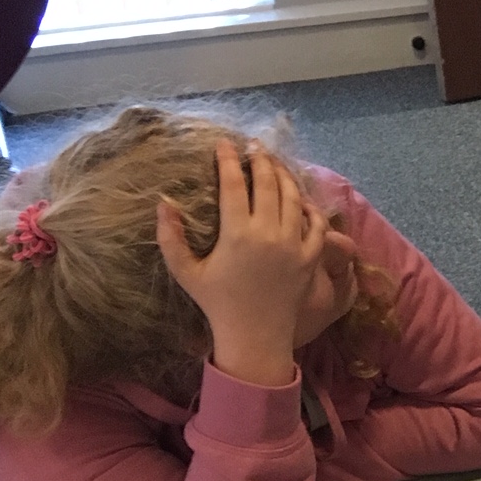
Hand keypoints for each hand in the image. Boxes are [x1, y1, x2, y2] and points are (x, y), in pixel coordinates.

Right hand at [157, 141, 328, 387]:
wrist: (255, 336)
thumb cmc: (217, 304)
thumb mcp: (185, 272)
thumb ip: (170, 237)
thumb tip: (163, 201)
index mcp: (237, 234)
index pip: (234, 184)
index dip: (228, 160)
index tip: (224, 144)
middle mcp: (269, 234)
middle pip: (267, 183)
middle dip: (260, 159)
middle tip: (254, 147)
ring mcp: (294, 245)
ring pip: (293, 197)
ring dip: (284, 176)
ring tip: (274, 164)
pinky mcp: (311, 258)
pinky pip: (316, 223)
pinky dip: (309, 206)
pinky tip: (299, 197)